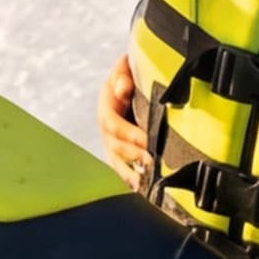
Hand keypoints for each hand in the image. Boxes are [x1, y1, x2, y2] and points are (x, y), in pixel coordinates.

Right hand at [97, 50, 146, 184]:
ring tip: (145, 182)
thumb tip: (123, 89)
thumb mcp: (126, 69)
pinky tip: (143, 190)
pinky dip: (132, 180)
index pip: (112, 124)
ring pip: (117, 162)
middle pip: (115, 146)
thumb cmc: (132, 74)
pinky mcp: (121, 154)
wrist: (133, 84)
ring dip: (131, 173)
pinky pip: (124, 170)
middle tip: (152, 162)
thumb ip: (123, 74)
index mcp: (106, 105)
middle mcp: (106, 127)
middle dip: (134, 155)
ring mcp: (112, 143)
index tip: (146, 141)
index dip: (128, 134)